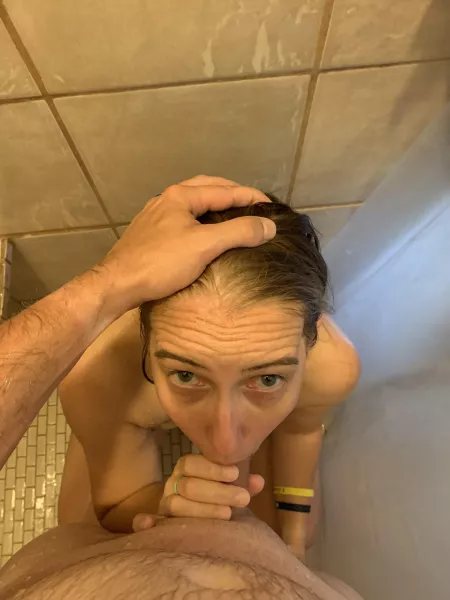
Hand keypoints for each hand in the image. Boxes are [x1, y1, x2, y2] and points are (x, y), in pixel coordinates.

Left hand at [98, 175, 274, 314]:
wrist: (117, 284)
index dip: (250, 197)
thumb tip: (269, 225)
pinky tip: (204, 232)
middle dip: (231, 193)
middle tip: (253, 204)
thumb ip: (239, 232)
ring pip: (192, 203)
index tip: (272, 207)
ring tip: (233, 215)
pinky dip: (200, 219)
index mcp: (181, 196)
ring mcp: (155, 216)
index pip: (224, 190)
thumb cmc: (161, 262)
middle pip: (206, 188)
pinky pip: (182, 218)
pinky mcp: (149, 233)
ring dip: (215, 205)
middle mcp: (167, 199)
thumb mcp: (204, 245)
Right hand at [132, 454, 264, 530]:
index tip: (235, 475)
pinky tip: (149, 523)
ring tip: (228, 514)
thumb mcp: (229, 487)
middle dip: (218, 493)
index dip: (212, 469)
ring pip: (177, 505)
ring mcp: (164, 503)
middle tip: (243, 499)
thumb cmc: (215, 496)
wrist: (195, 512)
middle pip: (189, 486)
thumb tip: (258, 481)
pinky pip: (141, 522)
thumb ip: (242, 484)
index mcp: (186, 468)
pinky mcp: (158, 522)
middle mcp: (173, 483)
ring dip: (203, 510)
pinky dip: (144, 523)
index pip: (191, 463)